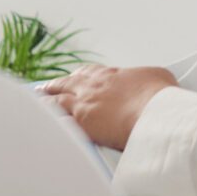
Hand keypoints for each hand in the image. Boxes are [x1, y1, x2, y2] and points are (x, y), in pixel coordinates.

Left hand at [42, 65, 177, 150]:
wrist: (152, 114)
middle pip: (67, 83)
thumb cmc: (159, 97)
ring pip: (56, 100)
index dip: (79, 76)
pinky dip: (47, 119)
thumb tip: (149, 81)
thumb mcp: (158, 76)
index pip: (88, 72)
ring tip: (37, 102)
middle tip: (46, 87)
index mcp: (111, 75)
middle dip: (56, 85)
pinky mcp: (80, 123)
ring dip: (45, 100)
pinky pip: (56, 120)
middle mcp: (93, 86)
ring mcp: (84, 104)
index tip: (74, 77)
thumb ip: (146, 77)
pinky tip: (39, 121)